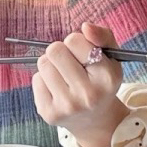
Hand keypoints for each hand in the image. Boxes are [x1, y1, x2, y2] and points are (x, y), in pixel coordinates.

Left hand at [32, 22, 127, 146]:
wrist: (94, 120)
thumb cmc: (100, 81)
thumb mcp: (110, 57)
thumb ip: (102, 36)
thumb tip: (85, 26)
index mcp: (107, 78)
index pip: (73, 40)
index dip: (76, 43)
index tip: (83, 54)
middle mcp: (88, 95)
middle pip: (54, 50)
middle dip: (61, 52)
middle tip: (71, 64)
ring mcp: (67, 106)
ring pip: (43, 64)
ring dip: (52, 65)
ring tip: (64, 76)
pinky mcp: (49, 113)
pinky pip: (36, 79)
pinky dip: (44, 80)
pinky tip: (57, 89)